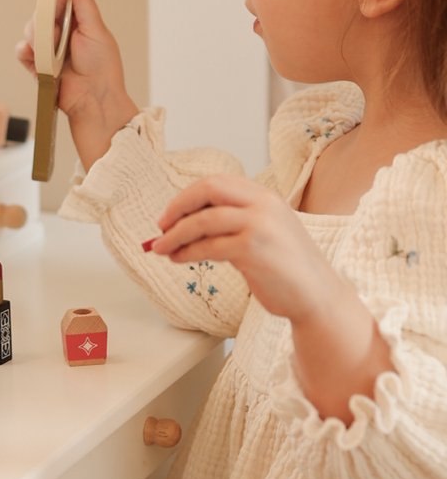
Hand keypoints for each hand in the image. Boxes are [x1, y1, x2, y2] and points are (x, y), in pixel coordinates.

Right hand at [16, 0, 137, 168]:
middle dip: (46, 19)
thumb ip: (84, 4)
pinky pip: (22, 52)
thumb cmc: (103, 67)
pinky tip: (33, 55)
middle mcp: (61, 34)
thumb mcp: (97, 30)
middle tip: (58, 29)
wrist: (94, 99)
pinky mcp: (37, 65)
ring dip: (37, 37)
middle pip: (41, 14)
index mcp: (77, 22)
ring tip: (52, 49)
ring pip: (30, 31)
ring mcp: (48, 49)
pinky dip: (25, 51)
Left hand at [148, 175, 337, 322]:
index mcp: (265, 196)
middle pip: (209, 190)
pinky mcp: (252, 249)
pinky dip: (187, 252)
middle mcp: (263, 204)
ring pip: (203, 220)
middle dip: (178, 206)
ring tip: (161, 248)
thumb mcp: (265, 231)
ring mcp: (259, 225)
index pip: (217, 182)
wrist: (317, 296)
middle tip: (161, 226)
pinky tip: (178, 258)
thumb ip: (234, 221)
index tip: (171, 213)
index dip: (188, 195)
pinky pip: (208, 246)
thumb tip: (188, 224)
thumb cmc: (287, 267)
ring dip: (176, 234)